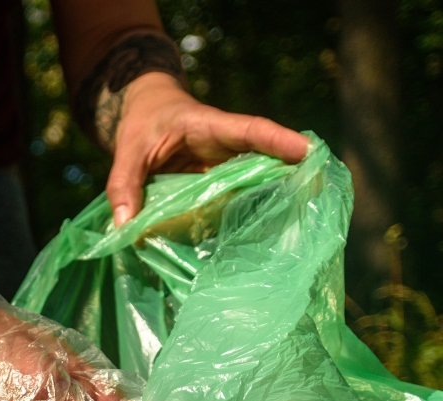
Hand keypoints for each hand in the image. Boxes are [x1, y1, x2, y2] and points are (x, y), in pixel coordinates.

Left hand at [107, 72, 310, 226]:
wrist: (146, 118)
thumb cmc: (141, 126)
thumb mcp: (127, 151)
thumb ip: (125, 185)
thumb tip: (124, 227)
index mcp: (209, 127)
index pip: (249, 130)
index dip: (277, 140)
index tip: (305, 150)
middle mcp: (226, 147)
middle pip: (265, 156)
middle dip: (292, 171)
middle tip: (320, 190)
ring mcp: (226, 167)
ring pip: (257, 179)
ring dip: (276, 196)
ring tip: (301, 218)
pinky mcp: (220, 185)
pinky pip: (238, 198)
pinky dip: (248, 214)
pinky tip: (260, 237)